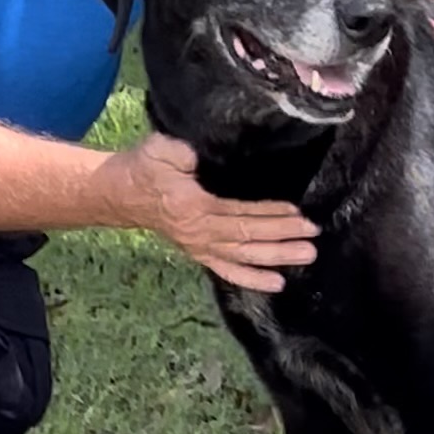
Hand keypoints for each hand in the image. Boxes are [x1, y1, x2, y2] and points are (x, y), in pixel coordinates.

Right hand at [107, 133, 318, 291]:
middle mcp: (198, 233)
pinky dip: (252, 278)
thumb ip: (180, 153)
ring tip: (307, 255)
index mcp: (192, 208)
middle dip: (282, 237)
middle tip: (312, 236)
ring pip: (243, 256)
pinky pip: (228, 271)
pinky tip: (277, 283)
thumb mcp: (159, 150)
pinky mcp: (199, 253)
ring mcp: (199, 247)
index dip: (269, 214)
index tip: (297, 212)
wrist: (121, 193)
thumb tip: (198, 157)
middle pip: (247, 238)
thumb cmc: (144, 167)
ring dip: (276, 257)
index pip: (238, 213)